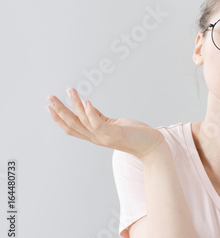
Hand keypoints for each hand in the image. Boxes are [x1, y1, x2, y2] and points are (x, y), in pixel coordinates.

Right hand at [46, 88, 165, 158]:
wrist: (152, 147)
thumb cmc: (135, 135)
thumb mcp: (114, 125)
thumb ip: (100, 118)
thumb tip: (88, 107)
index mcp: (95, 136)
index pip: (72, 128)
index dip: (59, 119)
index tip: (49, 107)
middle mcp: (97, 138)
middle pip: (72, 124)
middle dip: (60, 111)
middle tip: (50, 97)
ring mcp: (105, 137)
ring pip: (83, 121)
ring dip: (74, 105)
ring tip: (69, 90)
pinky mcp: (115, 134)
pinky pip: (98, 123)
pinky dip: (91, 112)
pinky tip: (86, 101)